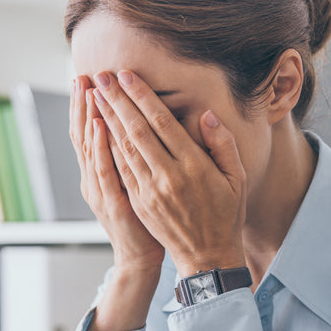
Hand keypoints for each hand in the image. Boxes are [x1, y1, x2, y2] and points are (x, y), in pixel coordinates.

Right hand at [70, 75, 163, 274]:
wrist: (140, 257)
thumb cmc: (142, 220)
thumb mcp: (132, 185)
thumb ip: (129, 157)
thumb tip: (128, 127)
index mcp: (100, 172)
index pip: (90, 132)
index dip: (87, 106)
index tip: (89, 78)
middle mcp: (94, 178)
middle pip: (83, 134)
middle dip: (82, 105)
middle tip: (82, 74)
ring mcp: (99, 190)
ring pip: (89, 148)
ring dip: (88, 118)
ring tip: (88, 90)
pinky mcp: (111, 203)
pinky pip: (104, 171)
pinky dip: (100, 147)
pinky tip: (99, 125)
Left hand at [92, 70, 246, 276]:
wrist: (207, 256)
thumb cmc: (226, 214)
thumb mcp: (237, 178)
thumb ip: (223, 144)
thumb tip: (206, 116)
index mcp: (194, 167)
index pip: (162, 123)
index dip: (141, 96)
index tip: (126, 75)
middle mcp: (168, 177)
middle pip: (136, 131)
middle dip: (116, 100)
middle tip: (100, 76)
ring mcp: (150, 192)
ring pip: (124, 148)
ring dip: (106, 119)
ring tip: (94, 96)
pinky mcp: (139, 203)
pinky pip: (120, 169)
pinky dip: (107, 147)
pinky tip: (98, 129)